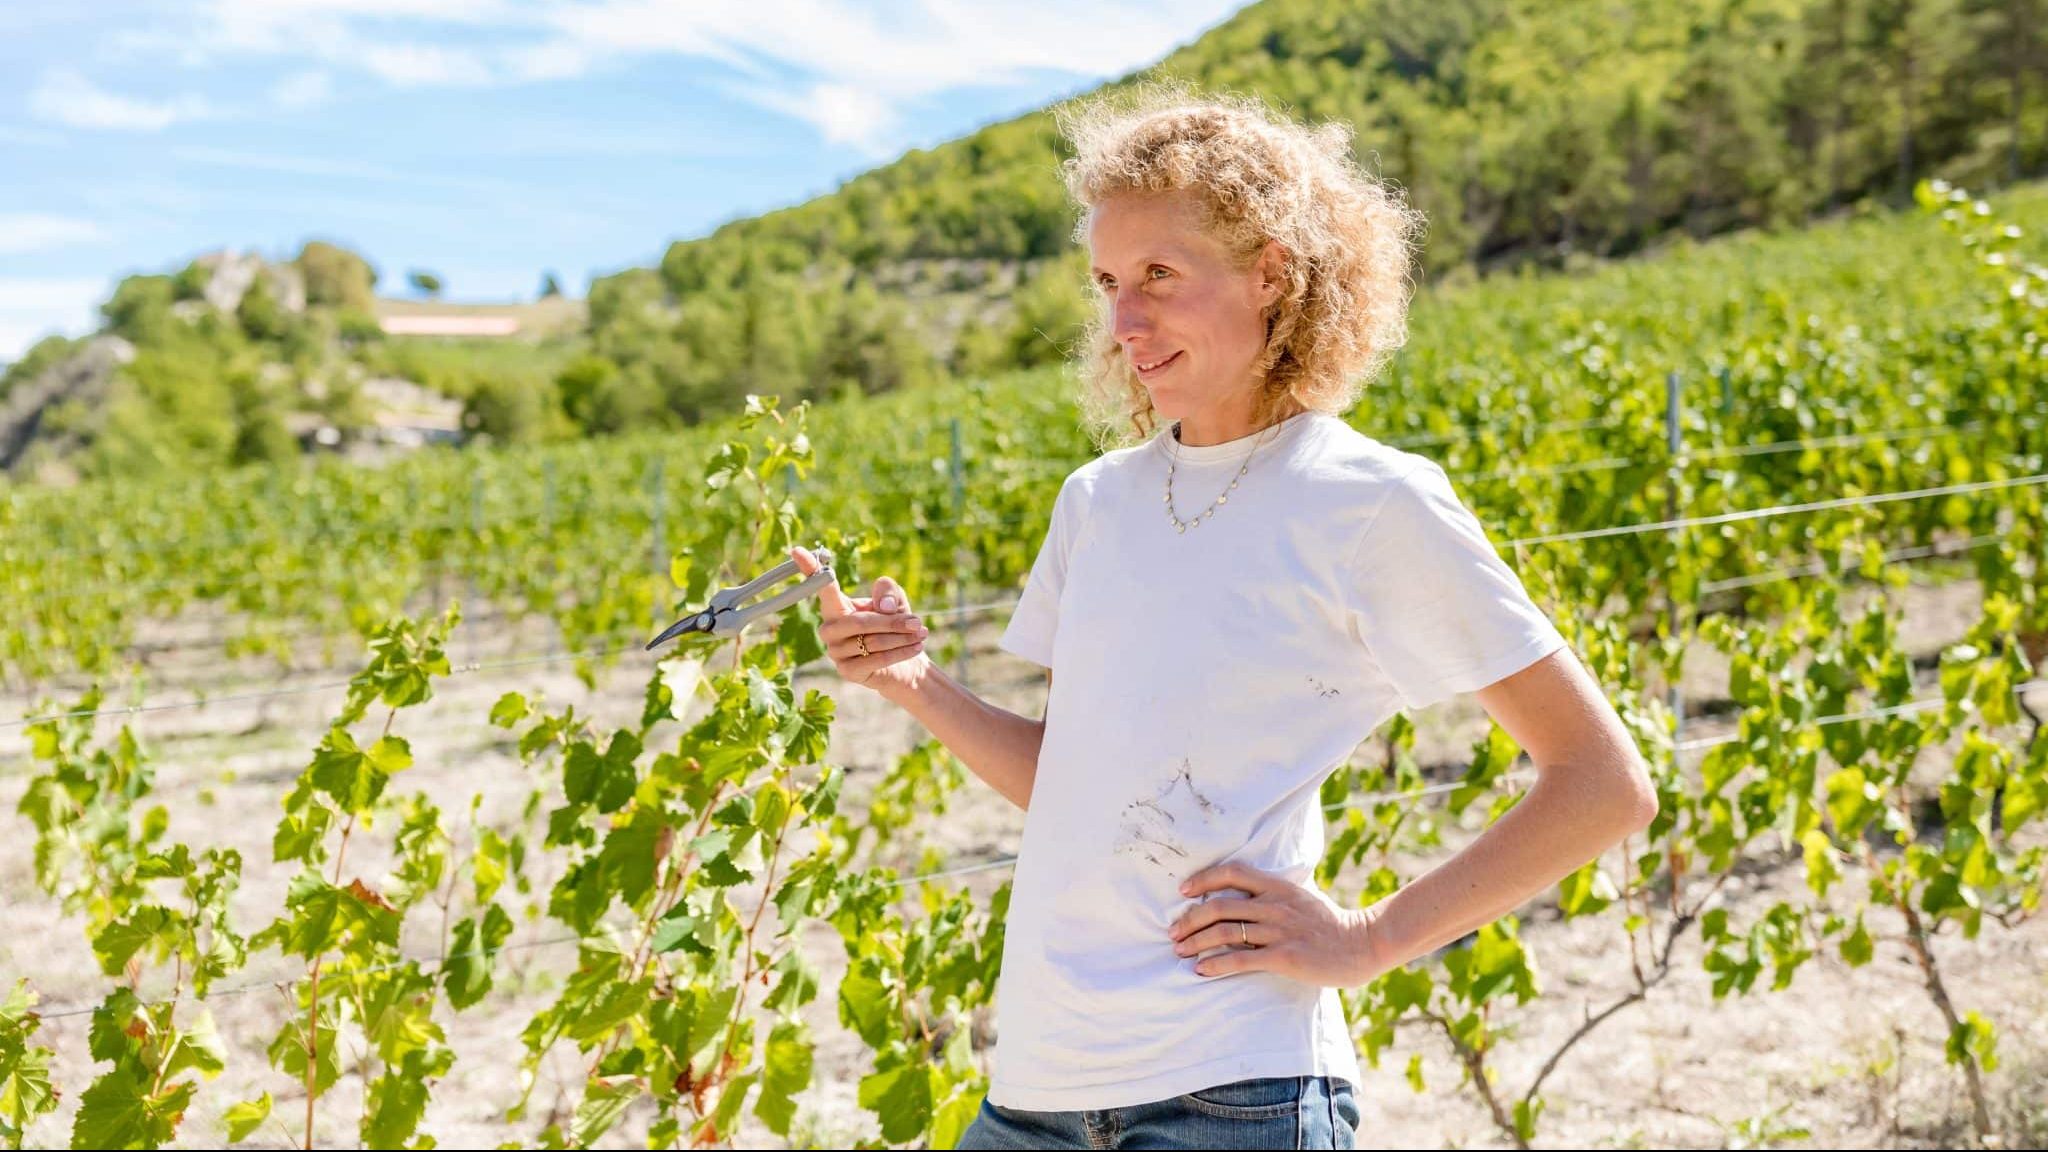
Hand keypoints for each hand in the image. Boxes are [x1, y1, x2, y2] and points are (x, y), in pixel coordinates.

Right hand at [791, 546, 930, 695]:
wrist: (905, 662)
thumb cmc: (895, 625)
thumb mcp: (896, 601)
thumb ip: (889, 591)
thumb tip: (883, 606)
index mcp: (837, 606)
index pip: (822, 586)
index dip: (810, 568)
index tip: (797, 550)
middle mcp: (830, 628)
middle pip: (859, 622)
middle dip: (892, 622)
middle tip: (916, 622)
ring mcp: (835, 651)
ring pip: (871, 641)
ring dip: (901, 637)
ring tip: (920, 633)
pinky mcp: (847, 671)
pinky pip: (875, 659)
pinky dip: (900, 652)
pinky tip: (915, 647)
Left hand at [1168, 861, 1382, 986]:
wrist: (1361, 945)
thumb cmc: (1328, 924)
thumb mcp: (1300, 898)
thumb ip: (1272, 895)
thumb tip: (1241, 898)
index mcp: (1277, 886)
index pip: (1232, 873)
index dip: (1203, 879)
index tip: (1183, 891)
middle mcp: (1274, 905)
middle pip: (1219, 906)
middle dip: (1189, 919)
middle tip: (1173, 932)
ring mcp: (1279, 930)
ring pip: (1224, 932)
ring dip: (1196, 942)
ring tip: (1180, 951)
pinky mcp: (1284, 956)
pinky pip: (1241, 959)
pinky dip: (1215, 965)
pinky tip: (1201, 970)